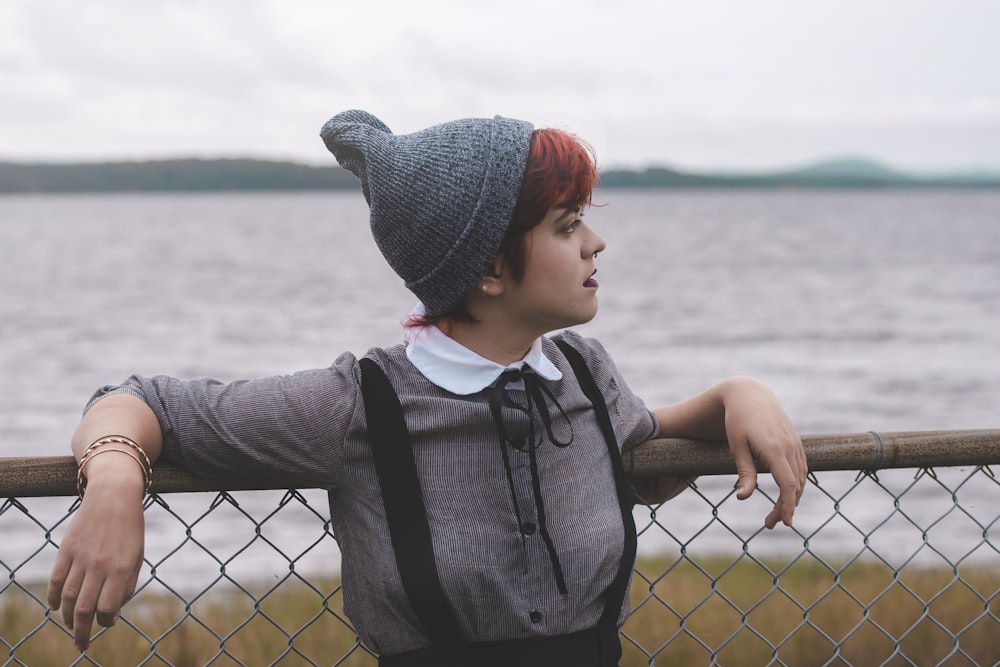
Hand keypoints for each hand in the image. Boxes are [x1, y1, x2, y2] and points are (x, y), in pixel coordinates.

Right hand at [48, 456, 145, 651]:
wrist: (114, 495)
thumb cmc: (130, 529)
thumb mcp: (137, 556)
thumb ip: (126, 585)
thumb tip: (111, 614)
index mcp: (121, 568)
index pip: (106, 608)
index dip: (105, 621)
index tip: (107, 622)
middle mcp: (99, 565)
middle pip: (84, 608)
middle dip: (81, 631)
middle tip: (81, 645)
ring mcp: (80, 557)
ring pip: (68, 597)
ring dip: (68, 617)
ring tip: (72, 625)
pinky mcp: (66, 549)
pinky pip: (56, 580)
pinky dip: (55, 598)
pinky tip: (58, 607)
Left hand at [720, 376, 806, 528]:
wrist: (750, 394)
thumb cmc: (737, 420)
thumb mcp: (736, 446)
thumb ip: (744, 472)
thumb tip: (743, 498)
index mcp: (774, 449)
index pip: (787, 484)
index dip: (787, 505)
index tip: (784, 523)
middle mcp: (790, 447)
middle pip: (795, 486)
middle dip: (785, 508)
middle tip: (769, 524)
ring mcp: (796, 444)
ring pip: (801, 478)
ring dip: (792, 498)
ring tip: (776, 514)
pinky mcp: (797, 442)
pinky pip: (801, 468)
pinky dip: (796, 484)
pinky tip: (786, 494)